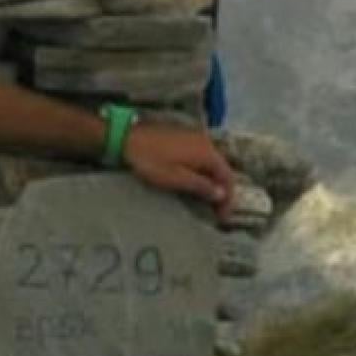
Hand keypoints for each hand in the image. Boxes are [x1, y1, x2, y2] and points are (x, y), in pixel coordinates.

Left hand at [122, 123, 236, 221]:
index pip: (228, 177)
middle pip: (221, 170)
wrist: (127, 139)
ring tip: (206, 202)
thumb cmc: (151, 160)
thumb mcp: (176, 178)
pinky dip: (202, 174)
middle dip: (221, 192)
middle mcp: (205, 143)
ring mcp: (194, 138)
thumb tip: (221, 194)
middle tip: (216, 212)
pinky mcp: (183, 139)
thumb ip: (201, 186)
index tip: (222, 217)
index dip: (228, 199)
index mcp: (207, 152)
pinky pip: (200, 159)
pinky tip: (195, 184)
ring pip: (211, 164)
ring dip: (212, 183)